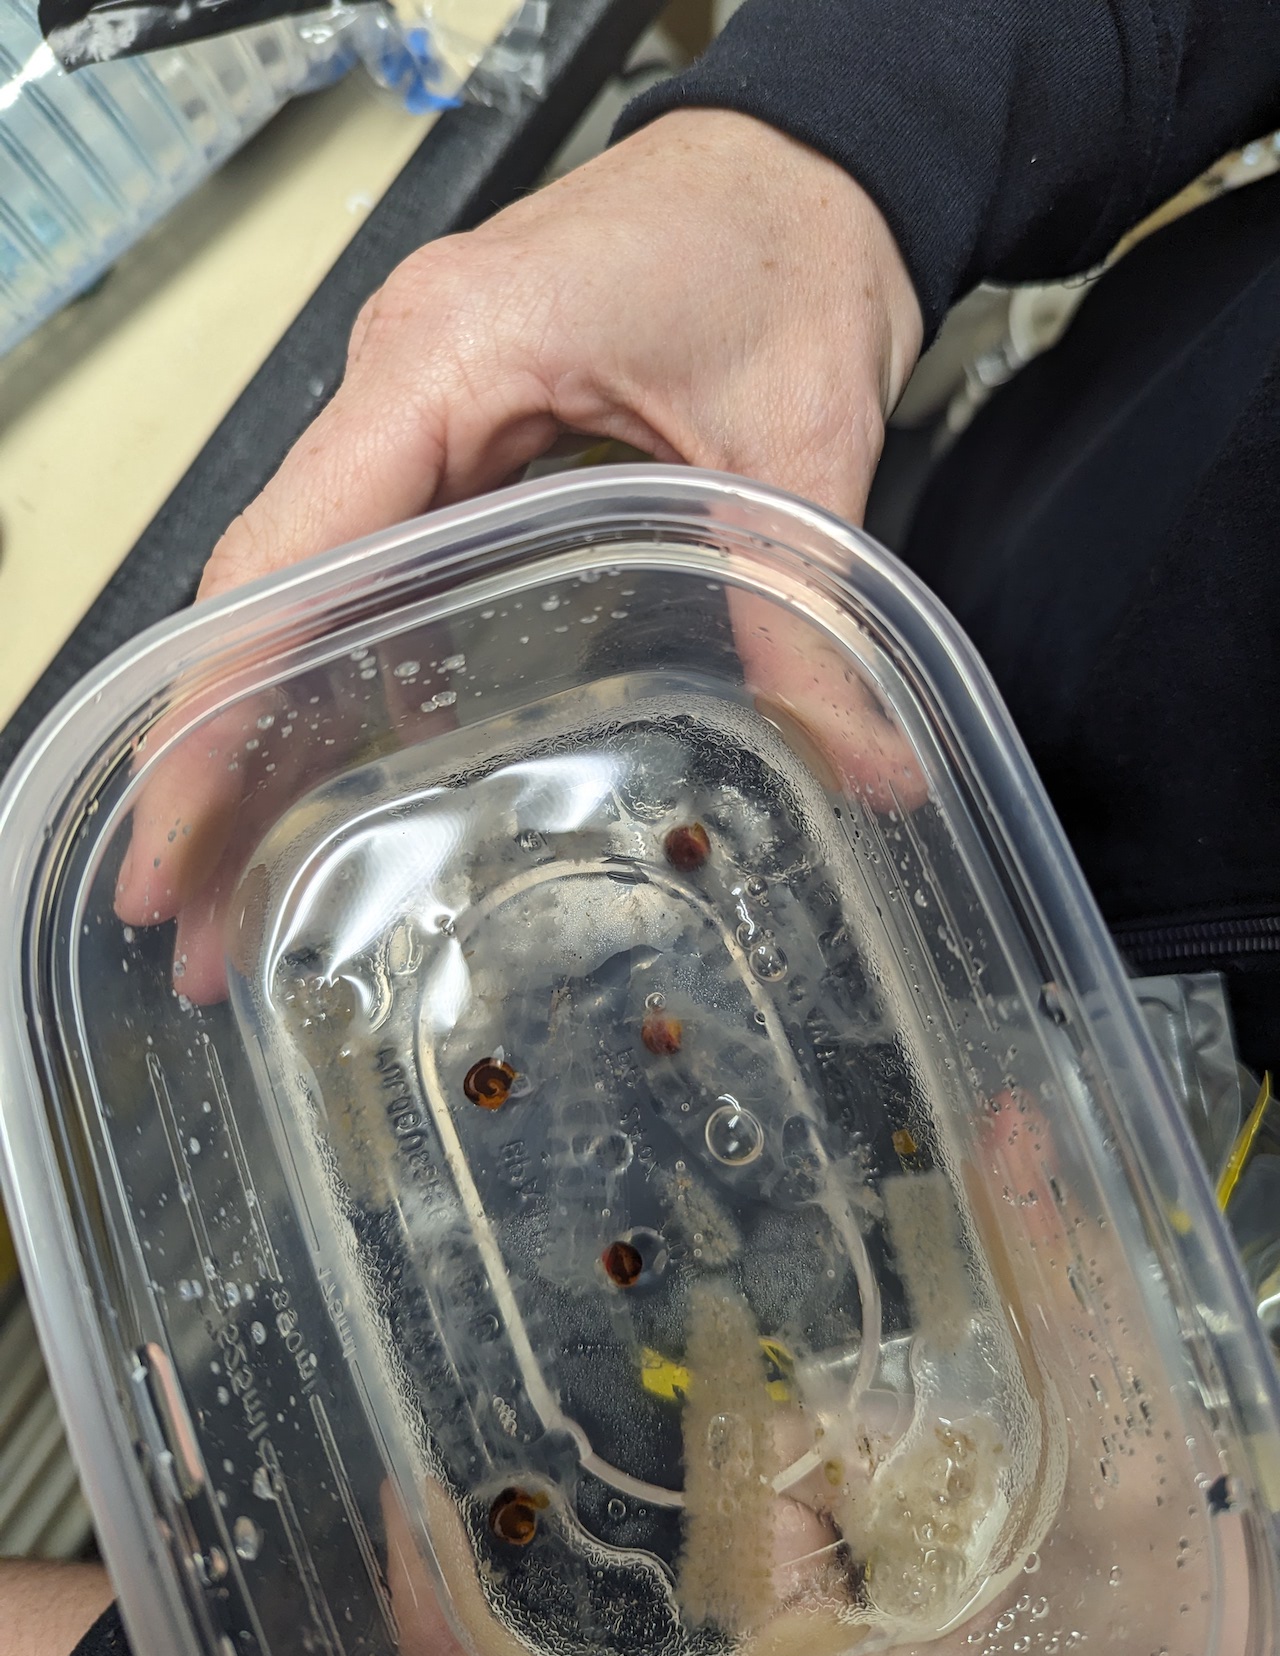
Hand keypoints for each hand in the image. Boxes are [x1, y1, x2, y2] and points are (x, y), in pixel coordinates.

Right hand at [115, 107, 926, 995]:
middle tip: (190, 911)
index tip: (174, 841)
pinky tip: (347, 758)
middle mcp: (402, 373)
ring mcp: (417, 394)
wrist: (810, 159)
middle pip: (269, 581)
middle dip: (220, 753)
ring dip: (269, 717)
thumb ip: (805, 618)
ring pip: (306, 574)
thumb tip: (862, 769)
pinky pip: (371, 549)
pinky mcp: (456, 419)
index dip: (220, 711)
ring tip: (244, 869)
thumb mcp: (802, 445)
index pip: (293, 552)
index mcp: (453, 357)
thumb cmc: (786, 245)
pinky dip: (347, 658)